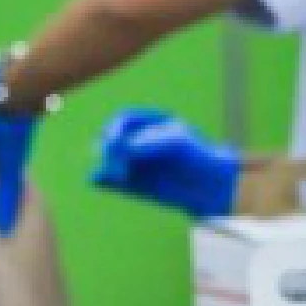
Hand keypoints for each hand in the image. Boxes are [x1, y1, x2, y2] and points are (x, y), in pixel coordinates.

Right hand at [91, 109, 241, 219]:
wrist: (209, 185)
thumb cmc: (196, 157)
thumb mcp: (176, 143)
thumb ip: (150, 143)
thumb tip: (124, 150)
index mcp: (150, 123)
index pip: (124, 120)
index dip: (116, 128)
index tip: (116, 140)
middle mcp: (138, 140)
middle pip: (113, 139)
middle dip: (111, 149)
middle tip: (122, 163)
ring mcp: (133, 161)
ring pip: (109, 159)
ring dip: (106, 164)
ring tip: (116, 175)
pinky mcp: (131, 183)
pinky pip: (111, 179)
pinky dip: (102, 179)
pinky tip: (97, 179)